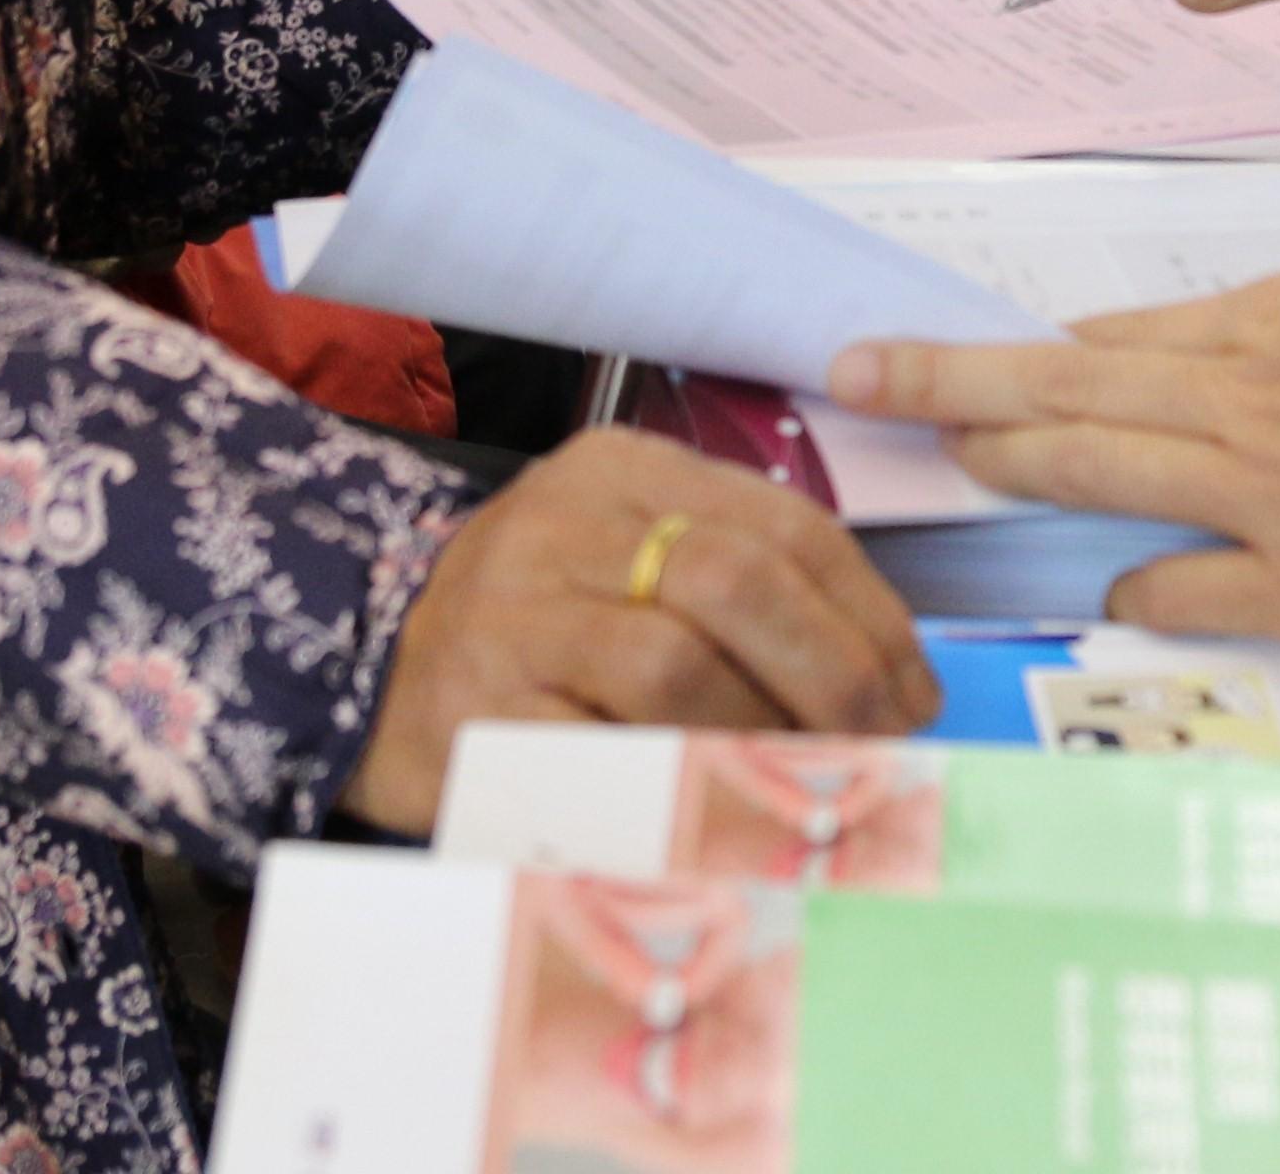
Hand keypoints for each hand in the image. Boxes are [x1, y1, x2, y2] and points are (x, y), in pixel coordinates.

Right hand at [343, 430, 939, 832]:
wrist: (364, 671)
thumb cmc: (533, 627)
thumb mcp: (627, 560)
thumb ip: (739, 584)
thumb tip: (884, 673)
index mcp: (621, 471)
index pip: (782, 523)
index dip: (869, 612)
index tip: (915, 687)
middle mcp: (564, 521)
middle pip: (739, 578)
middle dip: (836, 669)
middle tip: (884, 740)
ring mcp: (513, 612)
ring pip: (675, 660)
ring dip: (762, 731)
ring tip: (807, 780)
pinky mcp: (475, 706)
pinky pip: (600, 747)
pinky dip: (676, 781)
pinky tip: (721, 808)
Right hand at [830, 246, 1279, 642]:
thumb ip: (1212, 594)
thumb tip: (1114, 591)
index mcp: (1227, 479)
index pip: (1070, 457)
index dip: (979, 445)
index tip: (900, 430)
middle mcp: (1229, 395)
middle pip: (1065, 385)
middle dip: (954, 377)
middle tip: (861, 360)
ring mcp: (1271, 332)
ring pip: (1125, 342)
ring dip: (1033, 350)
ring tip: (956, 353)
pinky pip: (1194, 309)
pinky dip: (1132, 326)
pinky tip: (1103, 336)